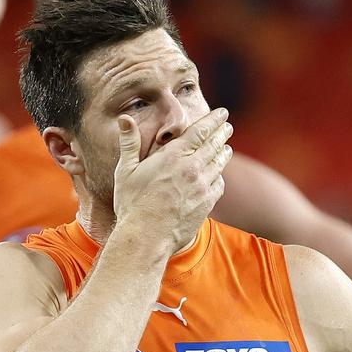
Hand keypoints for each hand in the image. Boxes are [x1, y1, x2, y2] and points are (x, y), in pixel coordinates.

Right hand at [113, 107, 232, 253]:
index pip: (200, 131)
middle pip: (214, 145)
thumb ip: (129, 143)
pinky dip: (219, 177)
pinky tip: (218, 176)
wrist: (147, 237)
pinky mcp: (207, 204)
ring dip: (223, 153)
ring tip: (225, 148)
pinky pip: (218, 185)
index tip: (222, 113)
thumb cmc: (132, 204)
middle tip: (227, 126)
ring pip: (219, 164)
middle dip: (222, 133)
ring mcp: (202, 187)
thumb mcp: (125, 171)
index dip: (213, 120)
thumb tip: (124, 118)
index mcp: (173, 156)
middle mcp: (192, 169)